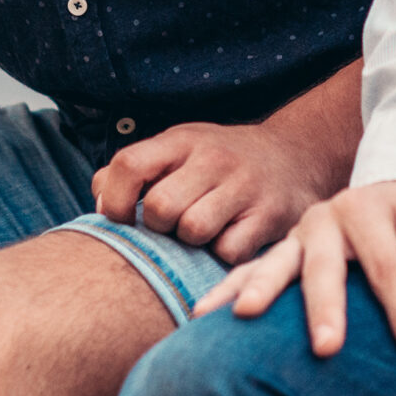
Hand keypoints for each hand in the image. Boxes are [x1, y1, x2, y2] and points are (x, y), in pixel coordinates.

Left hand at [93, 117, 350, 263]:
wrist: (297, 155)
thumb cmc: (221, 161)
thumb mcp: (180, 149)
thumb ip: (136, 168)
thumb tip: (98, 197)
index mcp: (182, 140)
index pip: (129, 164)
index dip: (114, 199)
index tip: (121, 217)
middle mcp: (213, 158)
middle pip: (160, 207)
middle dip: (158, 226)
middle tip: (171, 225)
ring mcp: (244, 186)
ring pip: (193, 230)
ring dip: (190, 242)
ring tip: (200, 232)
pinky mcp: (270, 214)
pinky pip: (228, 250)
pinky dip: (221, 254)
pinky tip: (229, 239)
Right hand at [194, 179, 395, 363]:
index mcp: (370, 207)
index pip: (388, 265)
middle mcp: (328, 217)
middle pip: (324, 266)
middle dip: (325, 308)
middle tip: (327, 348)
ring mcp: (299, 234)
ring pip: (276, 263)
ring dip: (259, 290)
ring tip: (243, 318)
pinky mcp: (284, 251)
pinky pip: (249, 270)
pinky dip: (226, 290)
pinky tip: (203, 317)